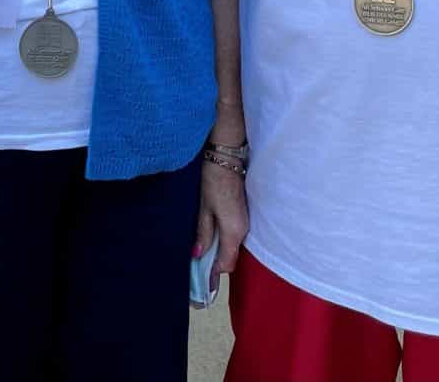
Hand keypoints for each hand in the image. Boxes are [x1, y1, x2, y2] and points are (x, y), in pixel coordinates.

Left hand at [196, 161, 247, 292]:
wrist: (225, 156)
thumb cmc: (213, 179)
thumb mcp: (203, 207)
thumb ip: (203, 232)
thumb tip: (197, 255)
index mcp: (234, 230)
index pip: (226, 264)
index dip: (213, 274)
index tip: (199, 282)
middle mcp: (243, 229)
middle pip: (229, 257)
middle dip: (214, 265)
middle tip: (195, 270)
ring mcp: (244, 221)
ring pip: (231, 246)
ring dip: (217, 252)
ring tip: (198, 255)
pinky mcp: (241, 214)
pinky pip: (232, 235)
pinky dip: (221, 240)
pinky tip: (207, 238)